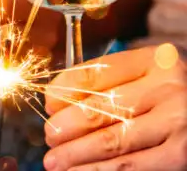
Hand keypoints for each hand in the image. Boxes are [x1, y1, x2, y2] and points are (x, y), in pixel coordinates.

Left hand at [44, 46, 186, 170]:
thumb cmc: (177, 93)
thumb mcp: (152, 73)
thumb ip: (113, 80)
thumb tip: (57, 99)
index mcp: (156, 60)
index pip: (96, 73)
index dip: (63, 90)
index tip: (47, 103)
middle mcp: (170, 87)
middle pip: (101, 108)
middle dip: (66, 126)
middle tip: (49, 137)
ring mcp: (180, 122)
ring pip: (114, 142)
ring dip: (77, 155)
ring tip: (54, 162)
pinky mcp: (184, 154)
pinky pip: (133, 167)